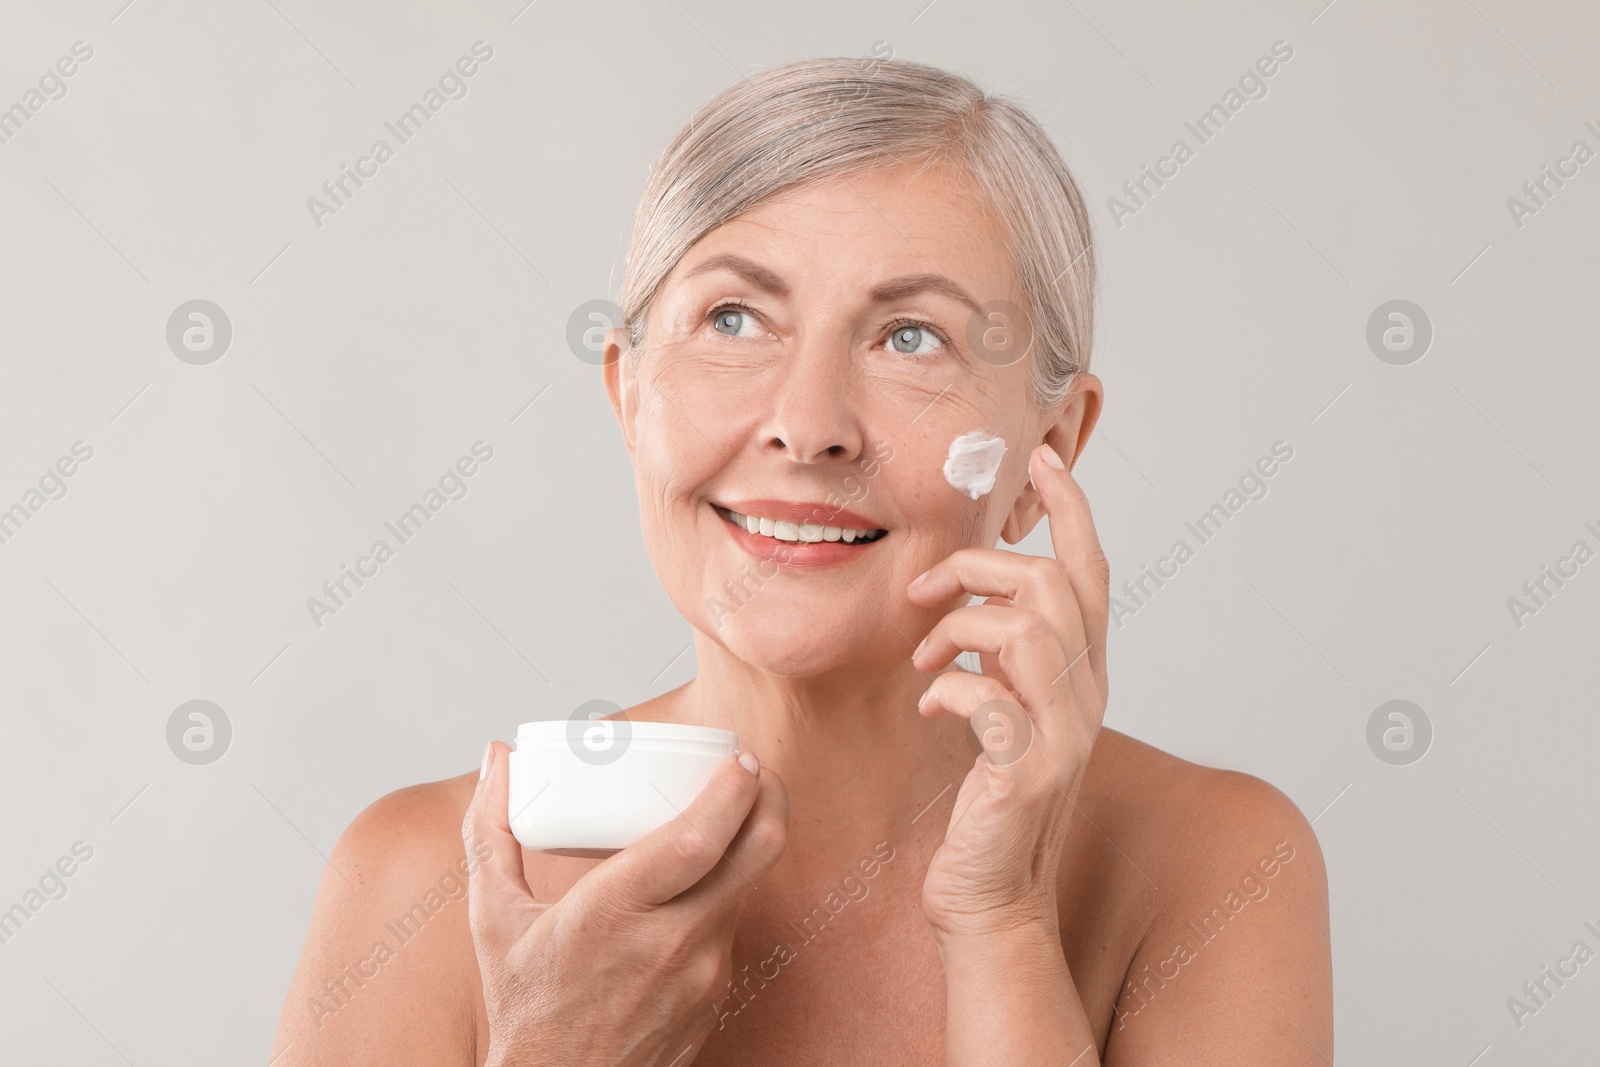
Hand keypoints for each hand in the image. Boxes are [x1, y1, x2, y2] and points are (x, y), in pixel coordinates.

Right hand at [461, 741, 787, 1065]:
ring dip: (741, 849)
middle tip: (756, 774)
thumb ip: (490, 830)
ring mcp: (702, 974)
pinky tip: (696, 886)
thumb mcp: (493, 916)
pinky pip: (731, 929)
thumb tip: (496, 756)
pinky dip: (721, 896)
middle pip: (756, 855)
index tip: (741, 759)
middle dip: (770, 802)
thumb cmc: (524, 1005)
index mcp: (613, 913)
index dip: (733, 792)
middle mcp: (670, 943)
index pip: (698, 839)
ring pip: (744, 889)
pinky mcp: (716, 996)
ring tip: (718, 821)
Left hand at [906, 442, 1110, 941]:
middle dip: (978, 568)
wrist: (989, 894)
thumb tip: (972, 600)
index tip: (1045, 459)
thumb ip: (1005, 657)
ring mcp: (1065, 734)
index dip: (1073, 512)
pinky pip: (989, 694)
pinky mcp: (1029, 770)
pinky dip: (948, 687)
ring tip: (925, 655)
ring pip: (1028, 627)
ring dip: (959, 626)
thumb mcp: (1004, 710)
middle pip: (1052, 585)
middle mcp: (1088, 695)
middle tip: (925, 592)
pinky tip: (931, 707)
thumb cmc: (988, 799)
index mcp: (1083, 673)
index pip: (1092, 573)